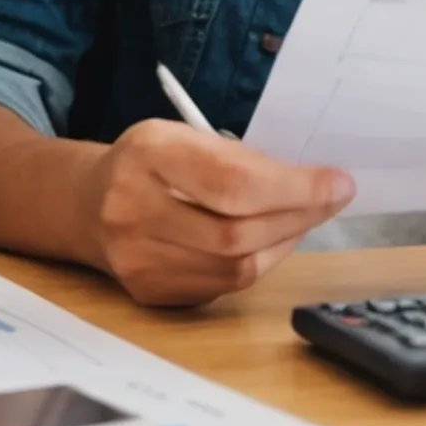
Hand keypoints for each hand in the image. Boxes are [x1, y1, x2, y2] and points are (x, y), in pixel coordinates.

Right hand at [84, 121, 352, 305]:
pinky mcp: (148, 290)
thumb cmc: (149, 162)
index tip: (337, 183)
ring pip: (235, 267)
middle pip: (236, 232)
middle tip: (331, 200)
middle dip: (298, 216)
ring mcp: (137, 259)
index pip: (232, 181)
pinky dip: (258, 263)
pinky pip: (221, 286)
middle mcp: (133, 210)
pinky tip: (272, 241)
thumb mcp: (182, 135)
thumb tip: (311, 181)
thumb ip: (237, 156)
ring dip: (284, 242)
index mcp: (147, 155)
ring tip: (304, 218)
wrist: (88, 203)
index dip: (294, 188)